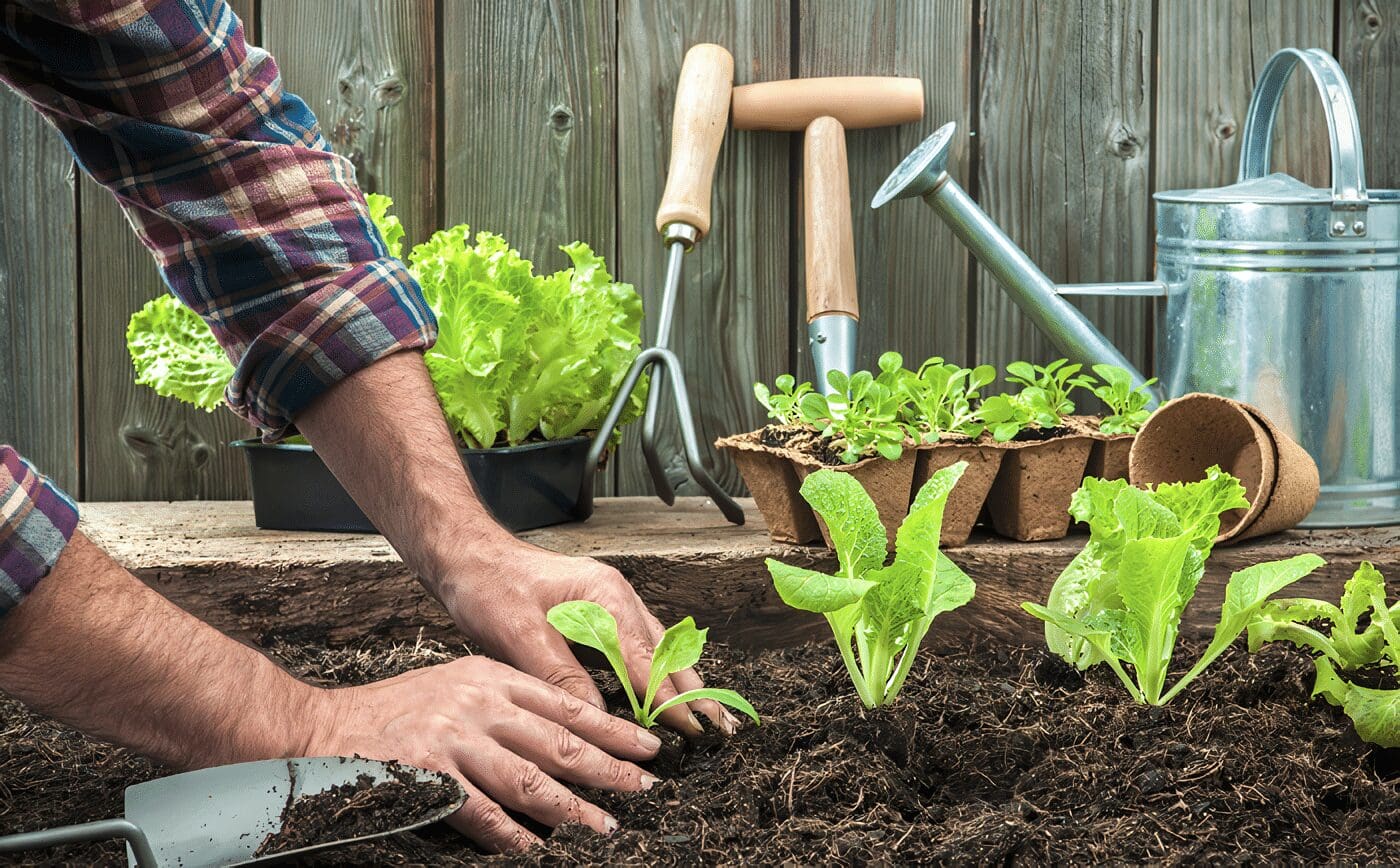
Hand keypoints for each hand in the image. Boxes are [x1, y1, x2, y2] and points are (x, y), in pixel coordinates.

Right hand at [305, 655, 661, 852]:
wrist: (324, 727)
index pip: (566, 704)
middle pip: (559, 741)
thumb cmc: (396, 712)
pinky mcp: (428, 776)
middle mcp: (478, 703)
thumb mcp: (458, 685)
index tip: (647, 747)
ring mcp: (453, 739)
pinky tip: (537, 849)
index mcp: (491, 677)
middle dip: (608, 768)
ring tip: (605, 827)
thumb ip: (507, 704)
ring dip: (572, 808)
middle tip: (644, 788)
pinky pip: (482, 813)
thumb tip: (565, 737)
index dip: (612, 728)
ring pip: (530, 779)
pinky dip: (513, 835)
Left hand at [439, 546, 737, 734]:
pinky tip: (666, 691)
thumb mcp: (518, 632)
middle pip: (665, 651)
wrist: (467, 554)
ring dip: (681, 683)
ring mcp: (610, 602)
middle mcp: (616, 596)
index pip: (646, 659)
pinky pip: (639, 645)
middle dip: (693, 691)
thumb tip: (596, 717)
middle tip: (720, 729)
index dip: (669, 699)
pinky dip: (657, 671)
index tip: (693, 730)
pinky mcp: (598, 612)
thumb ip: (560, 674)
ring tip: (706, 716)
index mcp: (604, 595)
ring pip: (658, 648)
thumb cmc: (488, 585)